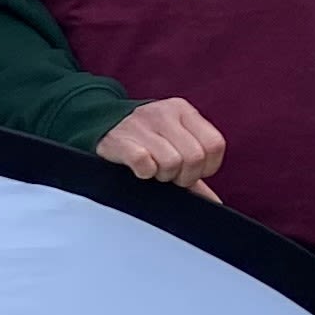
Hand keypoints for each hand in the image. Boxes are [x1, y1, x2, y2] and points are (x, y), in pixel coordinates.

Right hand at [95, 98, 227, 192]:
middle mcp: (163, 113)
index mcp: (183, 110)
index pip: (214, 145)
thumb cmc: (145, 142)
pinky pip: (144, 162)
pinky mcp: (119, 139)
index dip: (207, 167)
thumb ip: (196, 170)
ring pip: (171, 162)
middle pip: (194, 157)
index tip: (189, 171)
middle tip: (169, 176)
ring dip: (163, 175)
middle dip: (184, 176)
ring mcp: (140, 124)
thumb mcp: (173, 144)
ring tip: (154, 171)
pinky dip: (145, 173)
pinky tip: (140, 171)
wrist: (99, 128)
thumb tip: (215, 204)